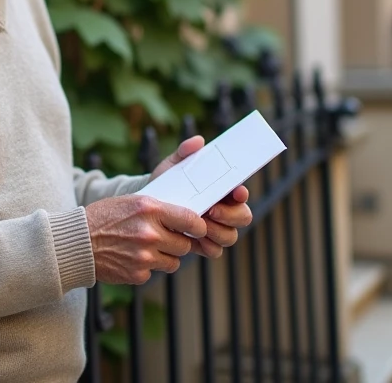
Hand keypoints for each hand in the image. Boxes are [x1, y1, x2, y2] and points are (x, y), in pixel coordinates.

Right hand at [85, 195, 208, 284]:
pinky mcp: (138, 274)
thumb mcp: (131, 203)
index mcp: (150, 209)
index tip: (198, 229)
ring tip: (148, 249)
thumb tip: (186, 218)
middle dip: (180, 243)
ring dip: (166, 257)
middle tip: (168, 239)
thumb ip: (158, 210)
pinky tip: (132, 258)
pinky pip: (155, 272)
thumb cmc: (104, 218)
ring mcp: (144, 256)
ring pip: (174, 261)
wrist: (77, 243)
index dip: (198, 226)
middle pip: (185, 245)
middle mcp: (150, 233)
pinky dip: (148, 267)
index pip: (191, 220)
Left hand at [149, 136, 253, 259]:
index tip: (235, 191)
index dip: (242, 192)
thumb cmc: (166, 182)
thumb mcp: (172, 165)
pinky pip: (215, 250)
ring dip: (218, 232)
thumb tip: (198, 141)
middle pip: (243, 217)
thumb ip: (184, 152)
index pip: (241, 192)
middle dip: (230, 215)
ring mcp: (217, 229)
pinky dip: (207, 246)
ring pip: (231, 236)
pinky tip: (194, 240)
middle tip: (211, 210)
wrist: (147, 207)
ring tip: (200, 226)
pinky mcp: (204, 244)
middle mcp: (225, 210)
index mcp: (222, 190)